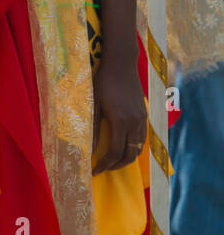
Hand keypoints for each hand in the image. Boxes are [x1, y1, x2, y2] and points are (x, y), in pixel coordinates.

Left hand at [91, 47, 146, 173]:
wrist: (121, 64)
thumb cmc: (102, 82)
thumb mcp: (93, 104)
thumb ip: (93, 128)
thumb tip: (90, 150)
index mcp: (121, 121)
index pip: (115, 152)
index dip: (105, 165)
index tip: (94, 170)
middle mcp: (135, 123)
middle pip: (130, 154)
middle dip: (116, 165)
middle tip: (102, 169)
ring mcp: (142, 119)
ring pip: (138, 148)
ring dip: (126, 158)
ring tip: (111, 161)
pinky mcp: (144, 114)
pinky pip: (142, 138)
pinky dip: (133, 147)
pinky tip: (122, 146)